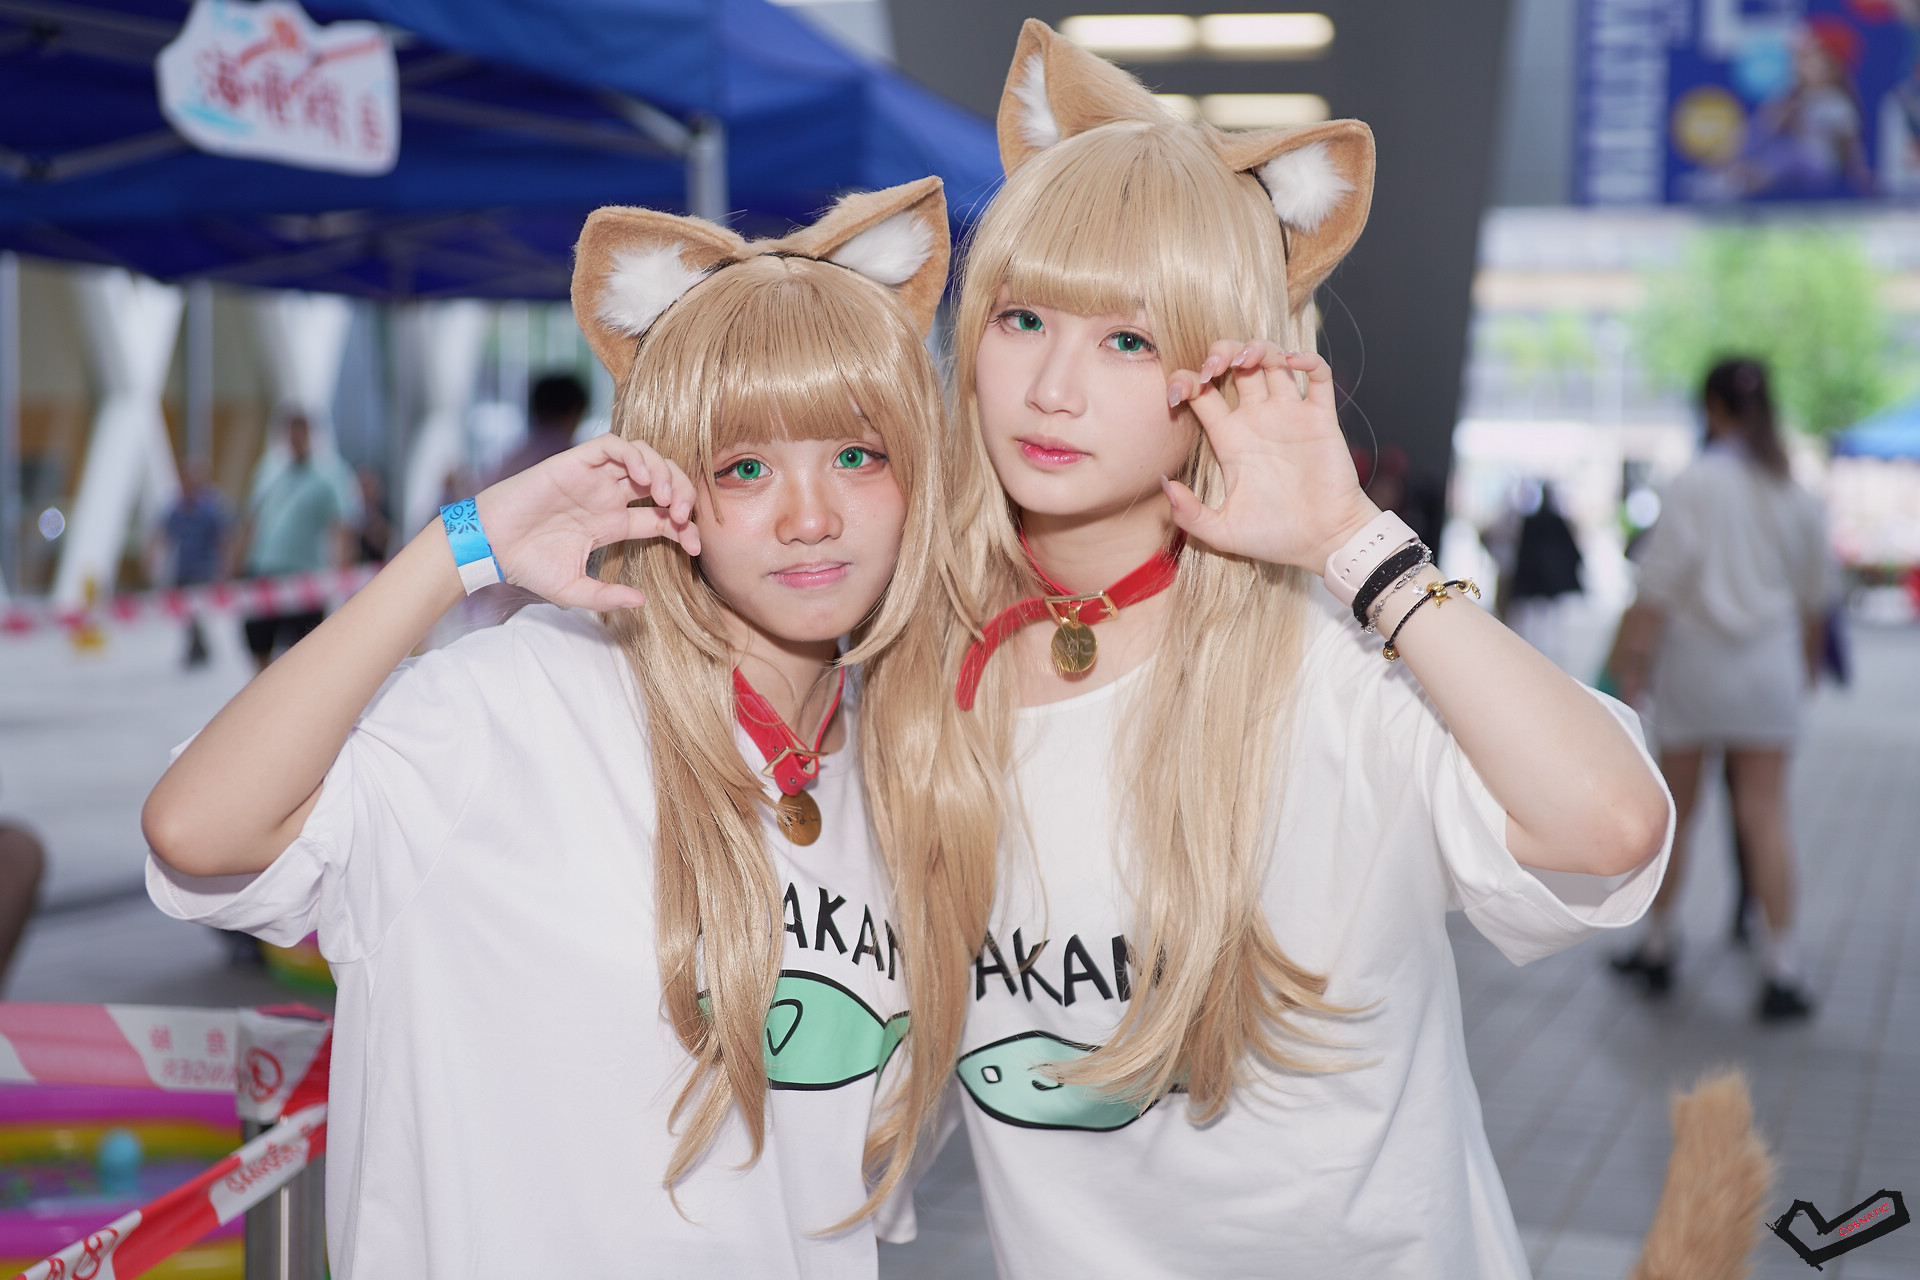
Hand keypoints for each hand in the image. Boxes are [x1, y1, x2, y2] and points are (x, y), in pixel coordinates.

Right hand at [474, 434, 700, 610]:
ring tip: (666, 498)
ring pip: (643, 457)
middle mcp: (608, 497)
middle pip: (661, 482)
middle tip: (685, 517)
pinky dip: (634, 454)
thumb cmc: (526, 566)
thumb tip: (642, 602)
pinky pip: (613, 445)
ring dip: (664, 472)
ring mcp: (593, 478)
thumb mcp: (574, 591)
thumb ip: (608, 596)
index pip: (662, 518)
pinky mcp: (575, 462)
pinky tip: (642, 478)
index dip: (685, 529)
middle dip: (683, 494)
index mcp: (612, 523)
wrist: (489, 547)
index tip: (696, 548)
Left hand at [1162, 342, 1376, 571]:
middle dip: (1220, 353)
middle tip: (1212, 366)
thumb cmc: (1275, 538)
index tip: (1177, 395)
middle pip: (1235, 365)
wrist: (1323, 544)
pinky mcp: (1321, 419)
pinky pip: (1318, 376)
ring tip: (1246, 359)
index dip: (1185, 382)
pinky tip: (1293, 362)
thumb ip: (1189, 514)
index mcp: (1230, 439)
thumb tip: (1165, 485)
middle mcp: (1258, 420)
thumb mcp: (1222, 531)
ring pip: (1273, 361)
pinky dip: (1308, 359)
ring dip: (1258, 348)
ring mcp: (1290, 415)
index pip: (1202, 394)